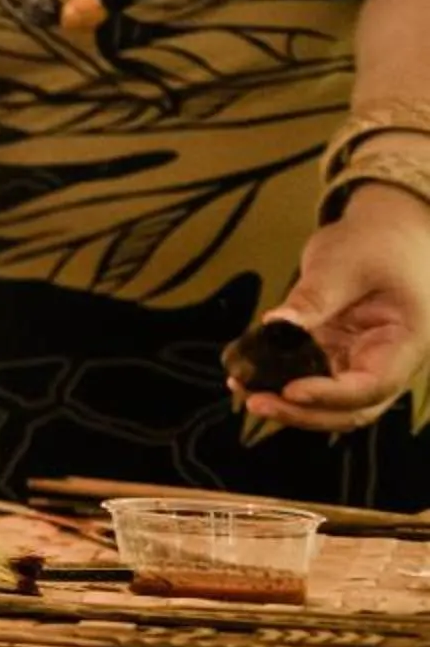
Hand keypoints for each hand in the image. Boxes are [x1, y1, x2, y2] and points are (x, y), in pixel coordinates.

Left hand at [239, 185, 429, 434]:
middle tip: (256, 402)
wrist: (388, 233)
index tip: (290, 390)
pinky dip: (281, 383)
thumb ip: (314, 297)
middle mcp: (387, 362)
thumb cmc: (376, 244)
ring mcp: (361, 362)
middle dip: (304, 413)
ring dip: (289, 406)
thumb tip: (276, 324)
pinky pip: (311, 379)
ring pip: (331, 404)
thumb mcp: (344, 263)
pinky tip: (245, 375)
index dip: (331, 396)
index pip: (372, 386)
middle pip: (352, 409)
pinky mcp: (336, 355)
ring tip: (243, 389)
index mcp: (405, 343)